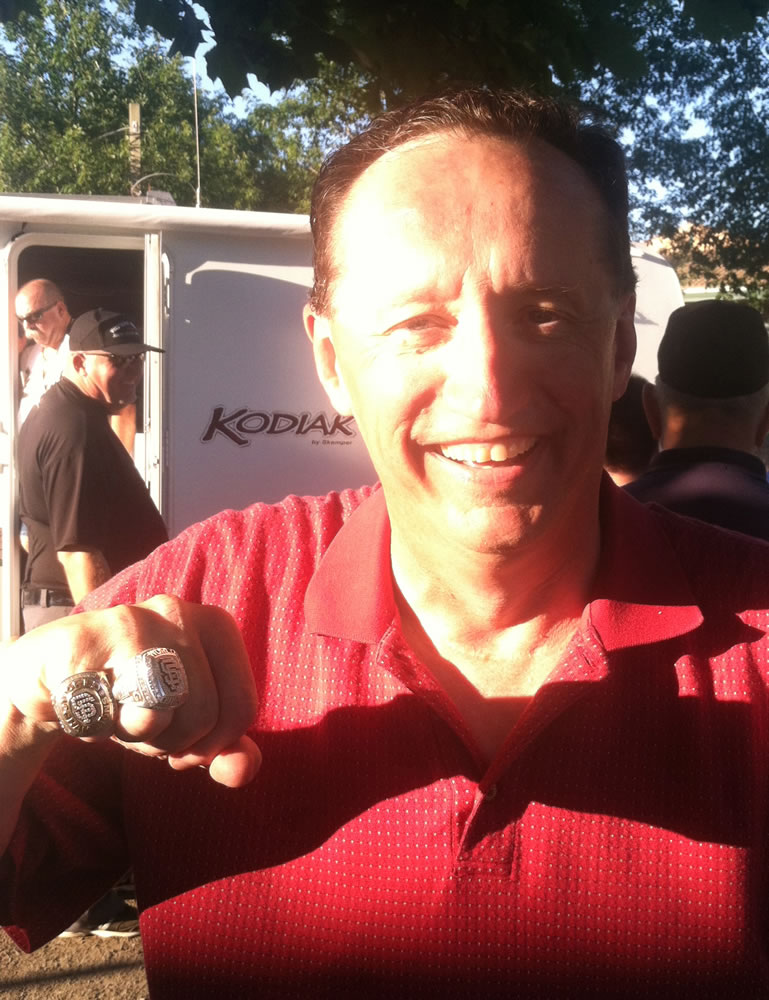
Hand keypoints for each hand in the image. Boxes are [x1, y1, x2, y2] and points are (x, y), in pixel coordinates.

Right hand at [2, 596, 260, 787]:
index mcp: (216, 624)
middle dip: (174, 742)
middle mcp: (179, 611)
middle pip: (203, 715)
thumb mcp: (190, 723)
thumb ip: (227, 751)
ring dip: (137, 736)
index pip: (242, 708)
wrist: (53, 672)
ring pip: (158, 715)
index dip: (214, 743)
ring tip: (120, 713)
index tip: (187, 739)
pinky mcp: (84, 641)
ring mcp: (132, 621)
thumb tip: (243, 771)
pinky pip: (108, 714)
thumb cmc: (134, 694)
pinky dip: (99, 728)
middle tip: (147, 725)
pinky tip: (90, 705)